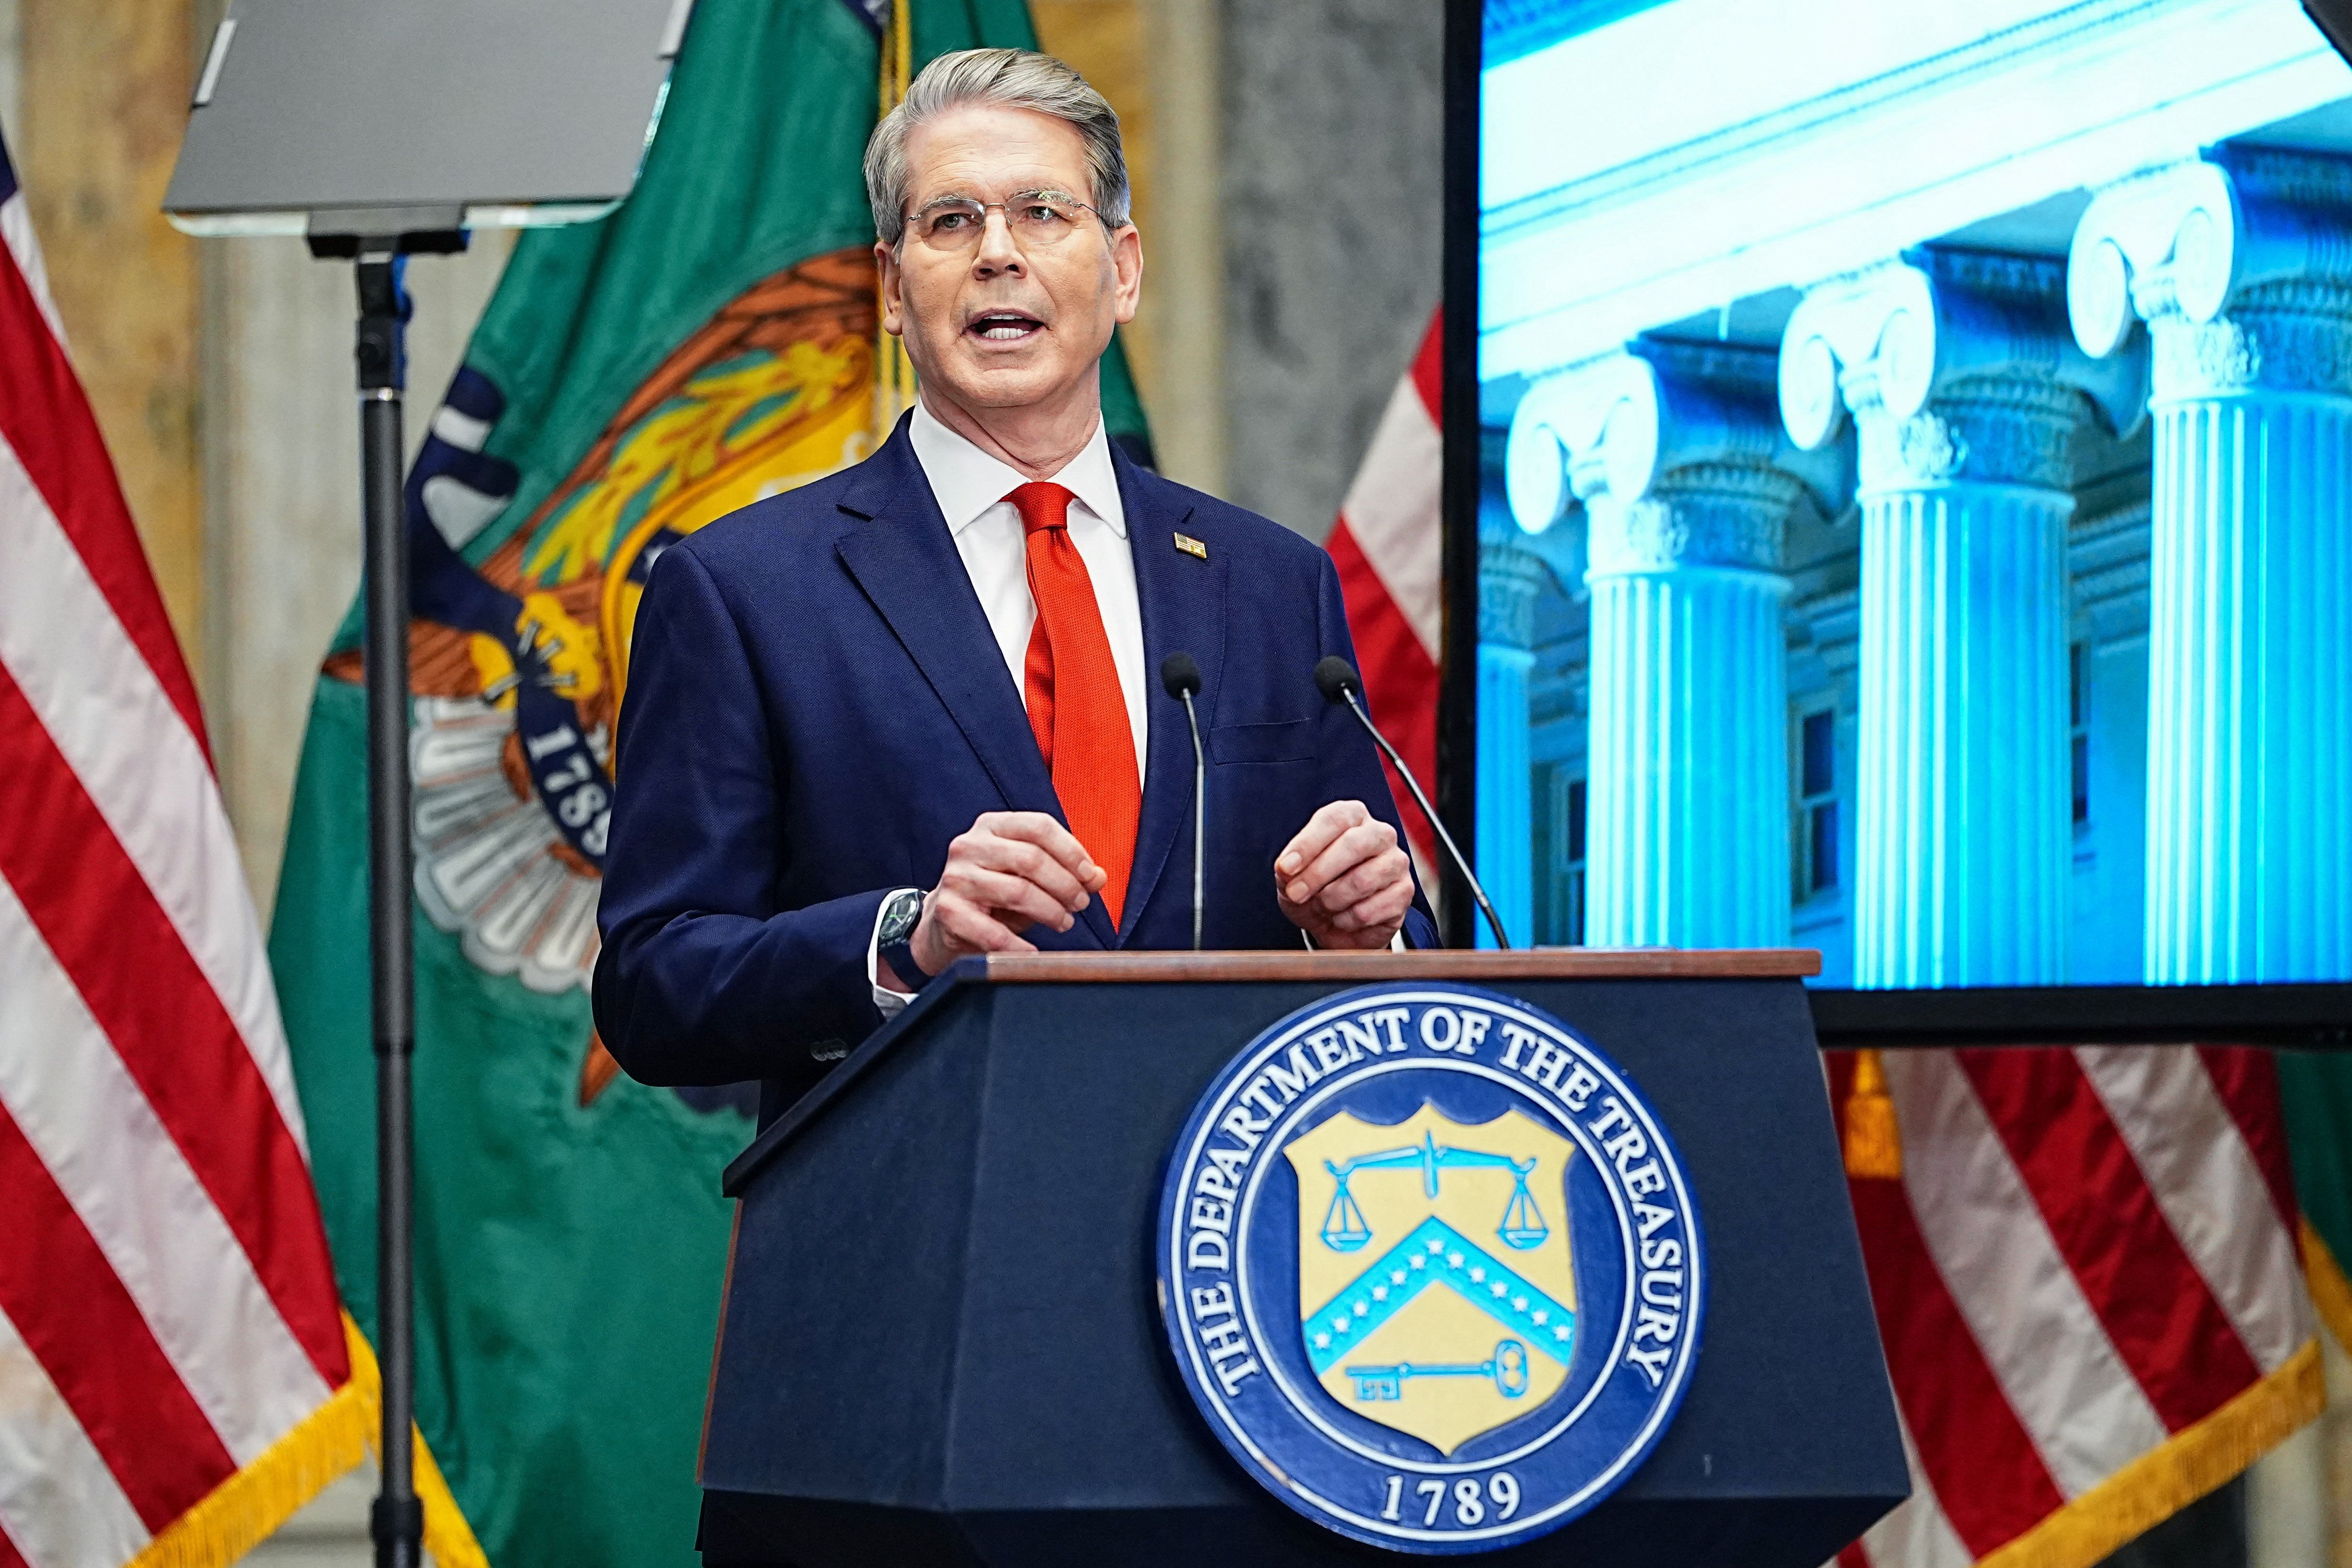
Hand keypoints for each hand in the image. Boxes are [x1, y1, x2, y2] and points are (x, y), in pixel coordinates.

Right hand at [880, 811, 1106, 990]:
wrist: (944, 922)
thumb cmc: (995, 895)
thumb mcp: (1030, 876)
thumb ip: (1066, 872)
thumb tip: (1099, 877)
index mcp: (992, 826)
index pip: (1039, 826)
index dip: (1072, 851)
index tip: (1089, 876)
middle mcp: (969, 845)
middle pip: (1031, 859)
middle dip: (1065, 884)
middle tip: (1080, 904)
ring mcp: (956, 878)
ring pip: (1017, 892)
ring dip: (1050, 911)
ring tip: (1064, 922)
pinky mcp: (948, 912)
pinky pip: (993, 931)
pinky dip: (1019, 944)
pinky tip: (1033, 950)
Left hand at [1275, 800, 1413, 949]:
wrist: (1335, 923)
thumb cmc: (1315, 888)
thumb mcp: (1292, 875)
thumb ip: (1288, 868)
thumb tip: (1287, 869)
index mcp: (1353, 816)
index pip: (1333, 820)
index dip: (1307, 845)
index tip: (1285, 868)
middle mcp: (1380, 834)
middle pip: (1353, 845)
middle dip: (1318, 873)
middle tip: (1295, 893)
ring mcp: (1396, 863)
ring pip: (1362, 881)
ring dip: (1331, 901)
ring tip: (1321, 906)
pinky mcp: (1404, 893)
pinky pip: (1370, 910)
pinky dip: (1346, 920)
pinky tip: (1341, 918)